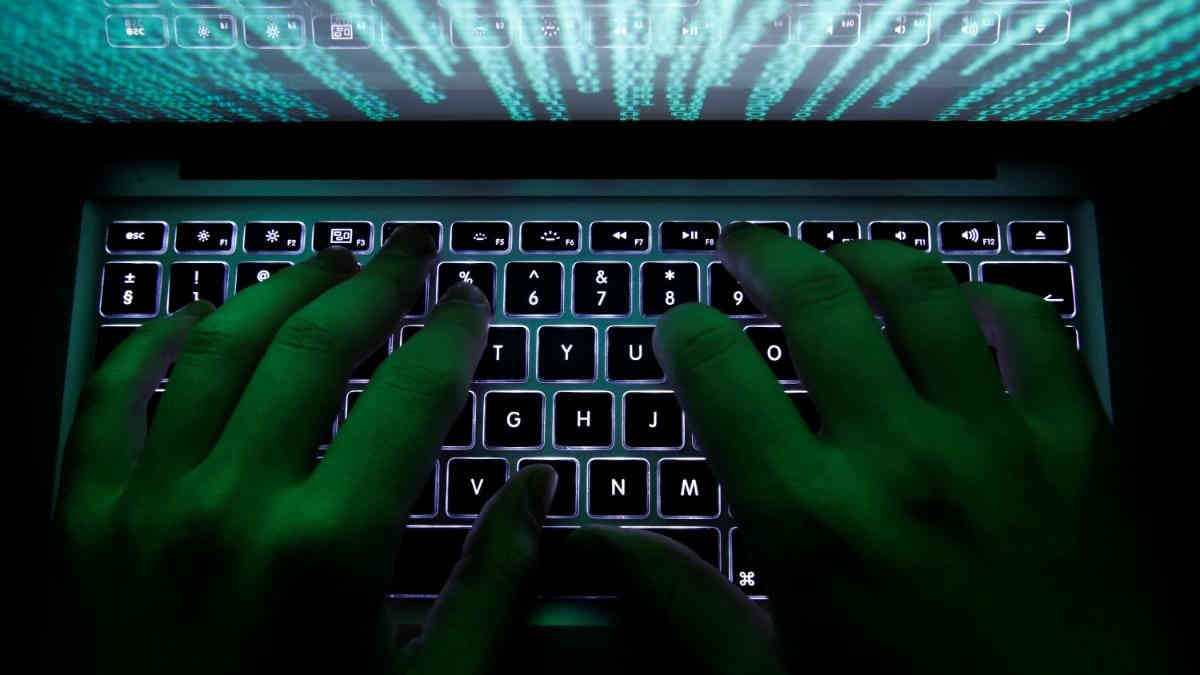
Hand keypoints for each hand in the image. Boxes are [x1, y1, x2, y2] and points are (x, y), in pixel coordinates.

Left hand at [47, 226, 558, 673]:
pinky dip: (156, 340)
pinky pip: (114, 395)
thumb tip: (535, 488)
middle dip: (375, 282)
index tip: (469, 305)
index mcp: (328, 550)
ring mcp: (150, 506)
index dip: (451, 335)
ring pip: (218, 346)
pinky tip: (198, 315)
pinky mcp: (88, 521)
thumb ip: (493, 583)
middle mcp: (234, 507)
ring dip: (280, 288)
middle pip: (316, 344)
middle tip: (409, 250)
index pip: (412, 396)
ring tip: (325, 262)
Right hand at [572, 225, 1164, 673]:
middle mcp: (898, 459)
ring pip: (920, 291)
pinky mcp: (1077, 444)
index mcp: (811, 520)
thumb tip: (604, 542)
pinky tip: (961, 306)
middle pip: (815, 299)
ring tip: (841, 255)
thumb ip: (688, 604)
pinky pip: (1031, 327)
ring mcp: (994, 442)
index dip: (686, 330)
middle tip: (746, 247)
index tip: (682, 325)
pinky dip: (989, 298)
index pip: (718, 370)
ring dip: (867, 255)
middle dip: (765, 255)